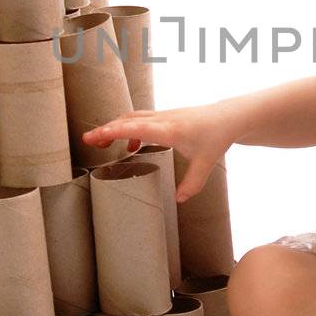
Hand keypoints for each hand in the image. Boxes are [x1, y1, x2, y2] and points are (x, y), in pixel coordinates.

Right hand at [79, 102, 237, 202]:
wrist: (228, 117)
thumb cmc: (216, 137)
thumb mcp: (206, 163)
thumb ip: (192, 183)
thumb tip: (179, 200)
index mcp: (170, 129)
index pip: (136, 127)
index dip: (114, 131)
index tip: (95, 137)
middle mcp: (163, 119)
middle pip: (128, 120)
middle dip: (106, 129)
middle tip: (88, 141)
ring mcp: (163, 115)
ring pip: (132, 117)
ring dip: (115, 127)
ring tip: (101, 143)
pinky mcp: (165, 117)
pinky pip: (141, 119)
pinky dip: (130, 129)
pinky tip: (132, 146)